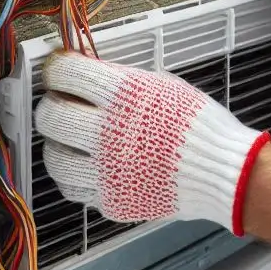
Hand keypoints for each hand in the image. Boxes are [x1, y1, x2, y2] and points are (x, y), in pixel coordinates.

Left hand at [33, 52, 270, 233]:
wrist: (221, 169)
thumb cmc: (196, 123)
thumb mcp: (162, 85)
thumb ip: (121, 80)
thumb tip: (86, 72)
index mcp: (124, 96)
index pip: (66, 75)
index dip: (55, 70)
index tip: (57, 71)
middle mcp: (108, 133)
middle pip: (49, 116)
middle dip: (50, 105)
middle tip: (61, 104)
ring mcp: (106, 171)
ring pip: (52, 157)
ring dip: (57, 144)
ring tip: (71, 138)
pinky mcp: (109, 200)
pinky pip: (72, 187)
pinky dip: (73, 174)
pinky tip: (87, 164)